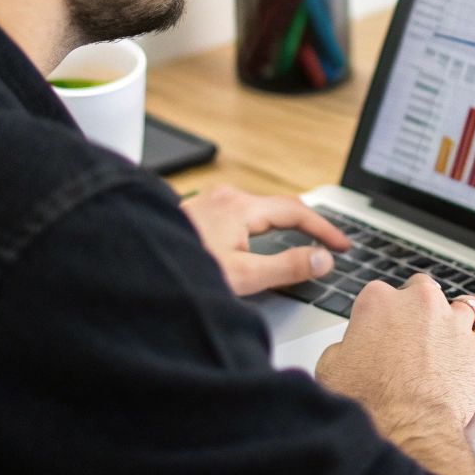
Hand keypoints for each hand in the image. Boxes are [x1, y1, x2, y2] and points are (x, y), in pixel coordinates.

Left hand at [179, 185, 348, 294]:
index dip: (324, 229)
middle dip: (308, 224)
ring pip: (259, 210)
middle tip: (331, 244)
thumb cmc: (179, 274)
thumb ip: (287, 267)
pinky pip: (242, 215)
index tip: (344, 245)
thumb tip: (323, 259)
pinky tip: (263, 242)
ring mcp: (210, 203)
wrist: (131, 269)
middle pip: (279, 206)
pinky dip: (263, 228)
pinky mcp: (199, 215)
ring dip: (285, 225)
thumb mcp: (242, 276)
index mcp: (239, 207)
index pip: (296, 211)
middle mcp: (225, 198)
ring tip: (305, 242)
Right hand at [316, 273, 474, 434]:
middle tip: (410, 337)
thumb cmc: (370, 404)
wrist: (407, 430)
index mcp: (378, 301)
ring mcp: (452, 321)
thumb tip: (350, 348)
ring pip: (461, 305)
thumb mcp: (331, 368)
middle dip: (417, 309)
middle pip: (422, 289)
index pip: (380, 294)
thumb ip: (344, 345)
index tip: (379, 333)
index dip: (380, 316)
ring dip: (453, 320)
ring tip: (446, 340)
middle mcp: (418, 302)